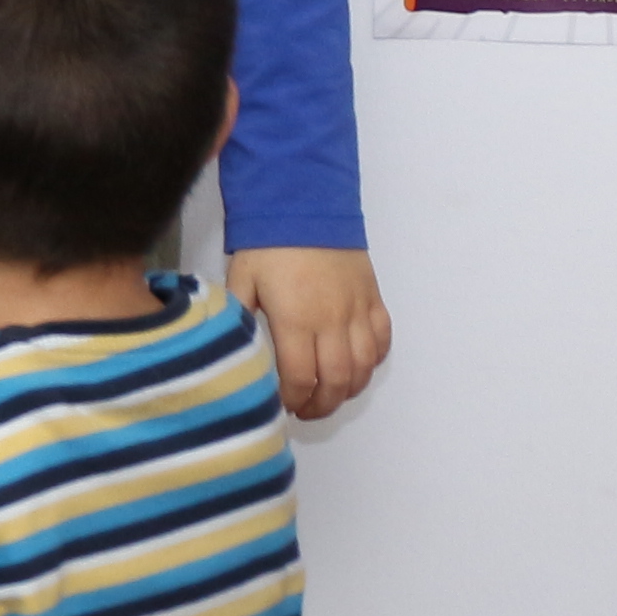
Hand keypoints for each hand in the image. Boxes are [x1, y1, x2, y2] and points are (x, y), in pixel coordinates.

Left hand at [227, 249, 393, 421]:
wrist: (306, 205)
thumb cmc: (268, 243)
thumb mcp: (241, 280)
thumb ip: (238, 317)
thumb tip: (233, 347)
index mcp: (296, 320)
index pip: (301, 377)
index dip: (294, 400)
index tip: (284, 406)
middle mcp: (332, 321)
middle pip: (337, 380)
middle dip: (323, 404)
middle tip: (308, 411)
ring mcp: (357, 310)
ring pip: (364, 366)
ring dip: (349, 389)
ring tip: (330, 395)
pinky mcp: (373, 298)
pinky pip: (383, 339)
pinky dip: (374, 360)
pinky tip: (358, 366)